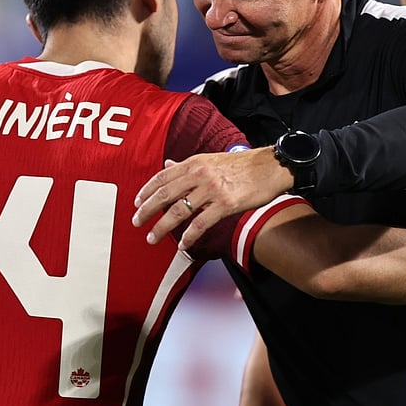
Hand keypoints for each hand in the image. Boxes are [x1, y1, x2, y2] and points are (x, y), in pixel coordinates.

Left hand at [132, 147, 292, 248]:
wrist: (270, 167)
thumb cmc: (242, 165)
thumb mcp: (210, 160)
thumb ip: (187, 165)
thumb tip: (168, 165)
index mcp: (194, 163)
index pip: (162, 178)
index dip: (146, 191)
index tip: (136, 203)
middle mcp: (199, 175)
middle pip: (165, 195)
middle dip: (146, 211)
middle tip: (136, 222)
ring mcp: (212, 189)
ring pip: (178, 211)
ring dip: (162, 227)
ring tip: (153, 237)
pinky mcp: (225, 204)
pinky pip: (201, 223)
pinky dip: (189, 236)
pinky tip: (182, 245)